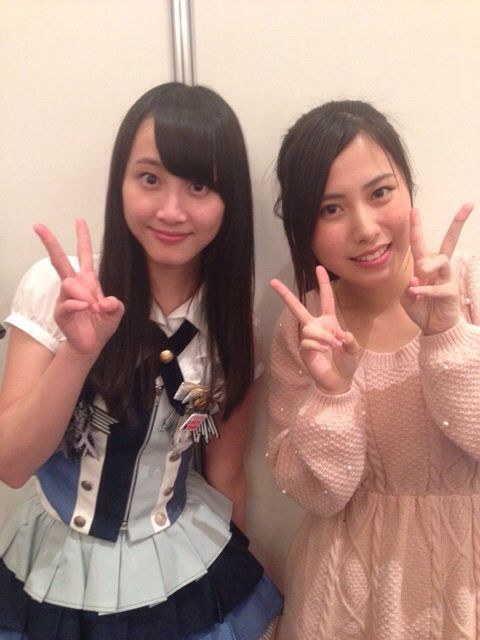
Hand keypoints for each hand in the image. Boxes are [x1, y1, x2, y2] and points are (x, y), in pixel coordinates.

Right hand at [34, 219, 124, 355]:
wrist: (92, 344)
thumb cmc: (102, 324)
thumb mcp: (116, 312)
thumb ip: (116, 305)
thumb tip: (107, 302)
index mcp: (88, 281)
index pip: (84, 255)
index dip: (82, 237)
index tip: (79, 220)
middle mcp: (74, 286)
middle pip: (60, 260)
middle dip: (50, 243)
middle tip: (39, 226)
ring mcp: (65, 298)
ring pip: (68, 284)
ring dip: (83, 294)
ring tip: (93, 307)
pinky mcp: (61, 312)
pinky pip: (67, 303)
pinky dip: (77, 305)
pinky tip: (85, 309)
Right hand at [271, 266, 361, 393]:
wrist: (338, 381)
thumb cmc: (346, 363)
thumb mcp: (354, 349)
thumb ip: (350, 341)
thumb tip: (342, 335)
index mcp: (328, 321)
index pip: (326, 298)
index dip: (323, 283)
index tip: (319, 267)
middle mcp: (315, 326)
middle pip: (298, 307)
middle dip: (285, 294)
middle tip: (272, 281)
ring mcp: (308, 338)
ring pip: (309, 328)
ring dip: (323, 337)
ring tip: (331, 347)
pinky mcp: (303, 350)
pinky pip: (307, 342)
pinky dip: (318, 346)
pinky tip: (324, 352)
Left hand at [401, 204, 472, 334]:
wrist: (434, 329)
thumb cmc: (422, 311)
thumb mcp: (407, 300)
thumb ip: (408, 290)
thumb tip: (414, 281)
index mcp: (425, 268)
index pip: (420, 244)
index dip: (417, 228)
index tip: (415, 209)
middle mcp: (438, 269)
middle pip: (449, 242)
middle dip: (458, 223)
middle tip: (468, 206)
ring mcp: (447, 279)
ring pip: (442, 260)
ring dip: (429, 265)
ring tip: (421, 274)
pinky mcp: (451, 292)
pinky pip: (438, 286)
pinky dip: (425, 290)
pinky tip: (416, 292)